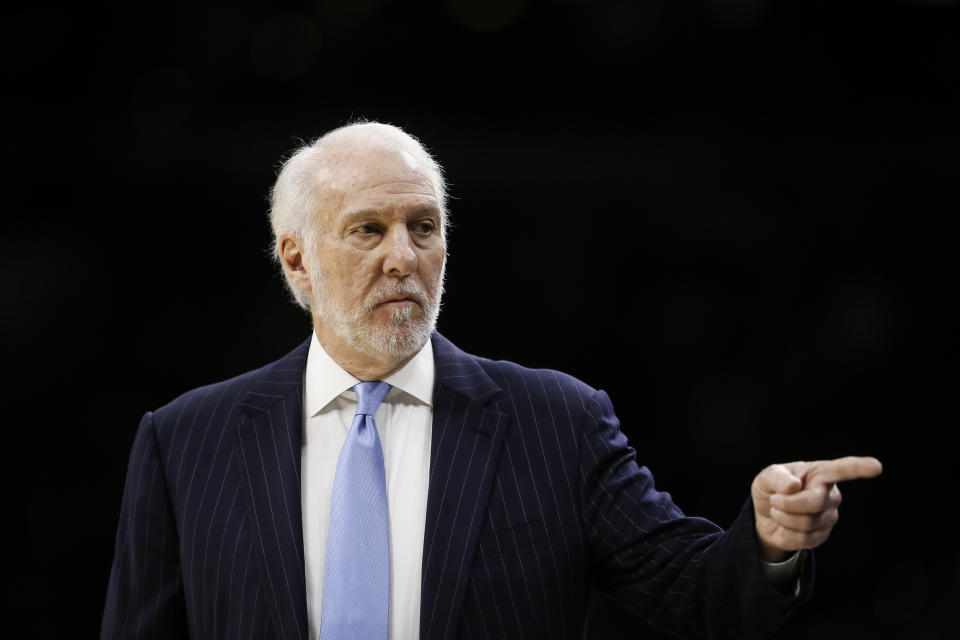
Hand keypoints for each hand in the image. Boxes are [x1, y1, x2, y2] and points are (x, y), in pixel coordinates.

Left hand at [751, 456, 881, 561]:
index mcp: (820, 473)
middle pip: (814, 502)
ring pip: (807, 522)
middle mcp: (830, 494)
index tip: (876, 466)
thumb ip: (777, 477)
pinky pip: (804, 539)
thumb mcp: (767, 477)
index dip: (859, 468)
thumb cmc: (771, 489)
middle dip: (788, 503)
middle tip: (774, 500)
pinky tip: (785, 525)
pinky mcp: (822, 535)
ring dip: (783, 517)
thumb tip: (794, 486)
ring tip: (779, 511)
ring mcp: (829, 516)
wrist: (764, 515)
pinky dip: (786, 532)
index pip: (842, 469)